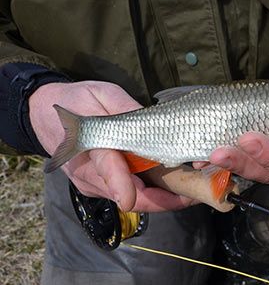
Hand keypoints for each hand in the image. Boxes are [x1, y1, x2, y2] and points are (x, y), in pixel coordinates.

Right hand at [29, 81, 194, 211]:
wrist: (47, 115)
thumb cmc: (79, 101)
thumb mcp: (102, 94)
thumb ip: (125, 108)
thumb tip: (151, 120)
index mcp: (90, 147)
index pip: (106, 167)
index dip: (119, 184)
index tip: (127, 199)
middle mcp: (91, 174)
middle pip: (130, 195)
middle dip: (164, 199)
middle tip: (196, 194)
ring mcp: (98, 185)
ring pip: (136, 199)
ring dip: (165, 197)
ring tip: (195, 189)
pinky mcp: (105, 187)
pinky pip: (134, 194)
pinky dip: (156, 192)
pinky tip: (177, 184)